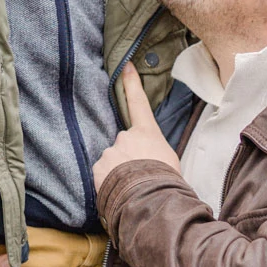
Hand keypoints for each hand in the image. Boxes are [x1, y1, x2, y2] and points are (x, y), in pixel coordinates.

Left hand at [92, 63, 180, 192]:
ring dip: (118, 173)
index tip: (125, 66)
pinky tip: (121, 192)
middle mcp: (126, 137)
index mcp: (147, 133)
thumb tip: (148, 157)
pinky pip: (102, 174)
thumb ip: (153, 151)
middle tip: (140, 176)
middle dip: (128, 159)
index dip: (131, 83)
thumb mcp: (169, 160)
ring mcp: (110, 151)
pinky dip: (109, 182)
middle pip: (123, 145)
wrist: (153, 200)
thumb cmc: (167, 181)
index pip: (138, 103)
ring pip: (112, 161)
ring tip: (132, 187)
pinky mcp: (98, 167)